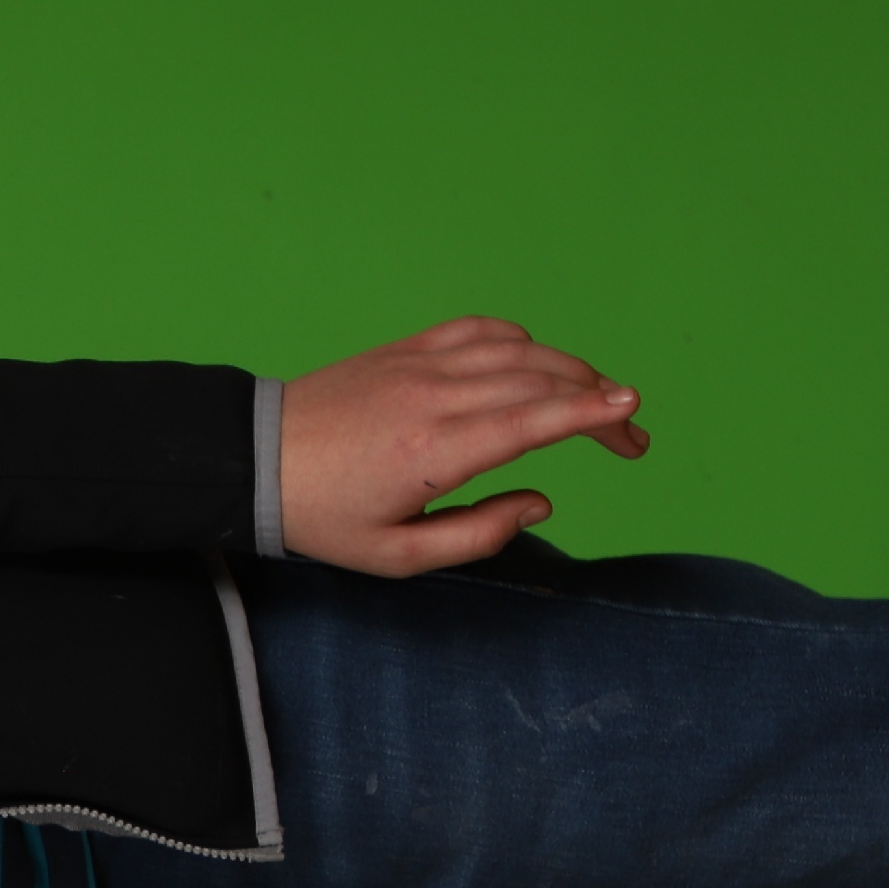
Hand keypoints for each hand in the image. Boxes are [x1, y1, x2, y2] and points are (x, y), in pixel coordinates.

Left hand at [280, 318, 647, 576]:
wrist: (255, 461)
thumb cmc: (323, 518)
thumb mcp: (397, 557)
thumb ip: (479, 534)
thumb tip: (540, 502)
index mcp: (434, 452)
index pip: (533, 421)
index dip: (591, 414)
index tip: (633, 412)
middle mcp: (434, 397)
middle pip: (541, 383)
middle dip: (599, 403)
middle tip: (632, 437)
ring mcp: (420, 365)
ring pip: (519, 351)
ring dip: (571, 369)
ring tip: (601, 401)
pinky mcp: (406, 349)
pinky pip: (480, 331)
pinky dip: (522, 341)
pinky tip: (539, 363)